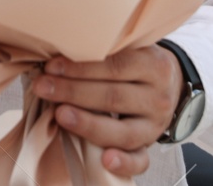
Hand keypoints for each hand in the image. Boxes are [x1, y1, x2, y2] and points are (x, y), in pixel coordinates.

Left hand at [36, 46, 180, 177]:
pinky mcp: (150, 145)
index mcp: (154, 65)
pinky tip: (105, 160)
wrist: (170, 84)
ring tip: (60, 115)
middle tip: (42, 87)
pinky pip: (140, 160)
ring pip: (123, 131)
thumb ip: (105, 51)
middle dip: (73, 91)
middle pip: (113, 96)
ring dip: (88, 124)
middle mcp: (158, 96)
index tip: (51, 66)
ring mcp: (156, 125)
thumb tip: (58, 50)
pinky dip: (124, 162)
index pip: (116, 65)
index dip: (81, 67)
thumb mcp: (131, 49)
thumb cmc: (136, 63)